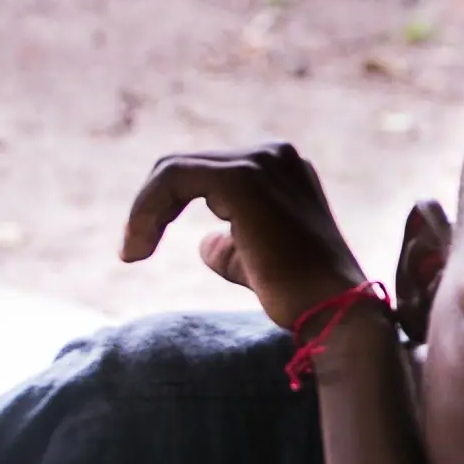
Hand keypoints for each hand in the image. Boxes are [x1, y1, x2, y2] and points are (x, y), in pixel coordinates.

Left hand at [121, 144, 366, 329]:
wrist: (332, 308)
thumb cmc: (300, 294)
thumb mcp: (257, 262)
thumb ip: (230, 246)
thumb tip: (203, 243)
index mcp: (282, 168)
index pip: (206, 174)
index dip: (168, 205)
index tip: (143, 246)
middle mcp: (274, 155)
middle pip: (187, 166)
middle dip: (152, 206)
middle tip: (131, 251)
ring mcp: (260, 162)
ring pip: (174, 170)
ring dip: (145, 210)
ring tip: (132, 252)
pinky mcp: (242, 179)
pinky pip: (173, 179)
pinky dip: (147, 209)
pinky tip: (139, 246)